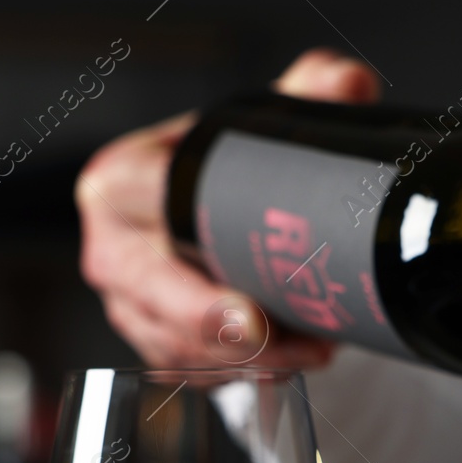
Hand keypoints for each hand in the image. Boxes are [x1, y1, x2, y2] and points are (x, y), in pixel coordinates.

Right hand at [75, 49, 379, 369]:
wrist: (227, 219)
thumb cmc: (232, 176)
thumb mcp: (272, 125)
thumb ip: (314, 91)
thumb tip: (347, 86)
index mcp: (121, 183)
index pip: (144, 212)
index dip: (185, 251)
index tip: (240, 296)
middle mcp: (114, 249)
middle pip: (151, 296)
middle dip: (210, 327)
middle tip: (268, 336)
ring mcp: (130, 306)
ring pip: (175, 347)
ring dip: (245, 358)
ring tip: (309, 347)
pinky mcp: (155, 347)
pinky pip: (191, 375)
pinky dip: (241, 376)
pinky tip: (285, 362)